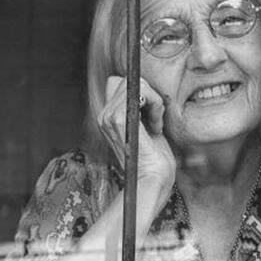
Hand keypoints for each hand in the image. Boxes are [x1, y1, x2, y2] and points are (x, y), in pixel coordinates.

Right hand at [101, 76, 175, 214]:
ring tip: (156, 125)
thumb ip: (138, 106)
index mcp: (106, 117)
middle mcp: (103, 116)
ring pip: (137, 84)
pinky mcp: (118, 119)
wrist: (153, 179)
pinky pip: (142, 93)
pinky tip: (156, 127)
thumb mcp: (144, 126)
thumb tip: (142, 86)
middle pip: (127, 80)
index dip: (138, 92)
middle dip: (149, 95)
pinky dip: (156, 105)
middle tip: (155, 121)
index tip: (148, 114)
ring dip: (155, 102)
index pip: (116, 82)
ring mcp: (108, 117)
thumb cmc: (153, 158)